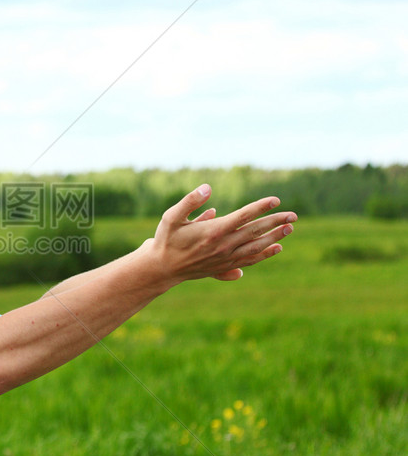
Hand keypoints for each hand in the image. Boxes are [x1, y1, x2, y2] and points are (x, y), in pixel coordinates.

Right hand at [152, 185, 295, 282]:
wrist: (163, 267)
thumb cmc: (166, 239)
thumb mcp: (171, 216)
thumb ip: (190, 201)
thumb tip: (208, 188)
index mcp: (213, 231)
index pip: (243, 216)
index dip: (261, 207)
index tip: (275, 200)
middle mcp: (223, 245)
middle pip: (255, 231)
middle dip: (275, 222)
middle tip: (293, 215)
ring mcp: (226, 258)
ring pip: (256, 246)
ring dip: (275, 237)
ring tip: (290, 228)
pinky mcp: (225, 266)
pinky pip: (250, 259)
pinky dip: (265, 253)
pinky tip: (276, 248)